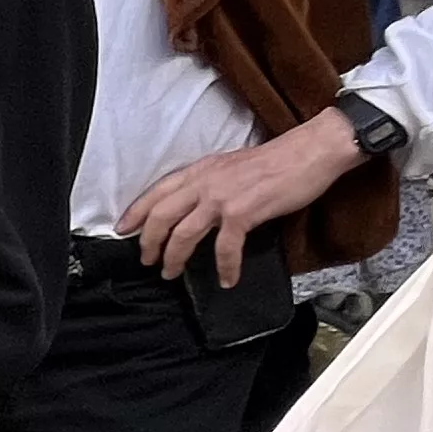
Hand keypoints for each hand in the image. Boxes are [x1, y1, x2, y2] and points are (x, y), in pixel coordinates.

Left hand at [127, 109, 361, 286]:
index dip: (136, 212)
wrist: (310, 152)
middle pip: (160, 215)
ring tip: (171, 274)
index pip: (157, 191)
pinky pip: (225, 248)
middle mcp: (204, 182)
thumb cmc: (275, 161)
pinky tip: (228, 280)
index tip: (122, 230)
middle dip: (148, 242)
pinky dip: (225, 267)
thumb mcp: (230, 166)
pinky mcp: (243, 212)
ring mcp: (222, 198)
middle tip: (147, 261)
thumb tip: (197, 207)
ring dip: (174, 259)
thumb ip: (209, 183)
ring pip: (183, 234)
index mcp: (200, 170)